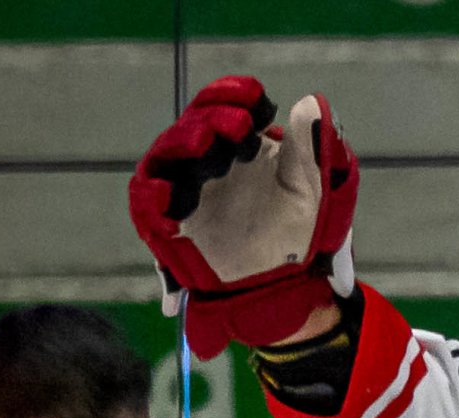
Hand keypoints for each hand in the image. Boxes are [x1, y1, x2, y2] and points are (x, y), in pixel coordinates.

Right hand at [129, 75, 359, 358]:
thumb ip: (309, 147)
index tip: (254, 96)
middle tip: (238, 124)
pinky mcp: (166, 222)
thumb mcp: (310, 188)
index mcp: (236, 143)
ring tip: (204, 143)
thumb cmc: (293, 228)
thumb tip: (311, 102)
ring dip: (182, 145)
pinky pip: (147, 205)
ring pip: (166, 156)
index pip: (222, 105)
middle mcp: (204, 159)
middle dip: (213, 118)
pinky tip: (167, 193)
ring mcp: (182, 188)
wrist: (283, 281)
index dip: (233, 95)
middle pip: (194, 125)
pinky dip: (152, 197)